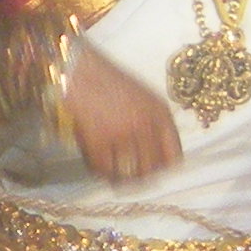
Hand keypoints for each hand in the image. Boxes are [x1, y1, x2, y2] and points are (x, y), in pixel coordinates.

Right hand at [57, 43, 182, 183]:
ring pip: (128, 174)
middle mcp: (145, 126)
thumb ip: (154, 124)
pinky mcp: (97, 141)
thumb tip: (157, 157)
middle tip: (134, 180)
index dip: (166, 168)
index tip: (158, 173)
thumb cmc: (108, 80)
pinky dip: (101, 173)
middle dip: (143, 178)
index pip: (173, 155)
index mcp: (160, 114)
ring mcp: (121, 135)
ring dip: (123, 181)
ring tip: (117, 180)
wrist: (77, 69)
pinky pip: (104, 170)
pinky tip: (100, 169)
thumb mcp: (143, 97)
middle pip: (151, 169)